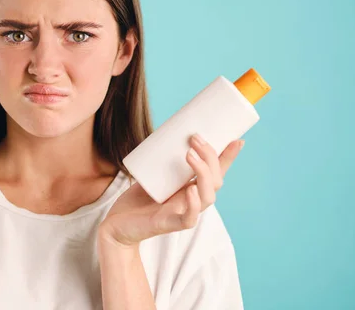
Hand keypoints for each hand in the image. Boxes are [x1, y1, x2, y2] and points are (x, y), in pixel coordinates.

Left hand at [99, 134, 243, 247]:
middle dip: (210, 157)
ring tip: (190, 155)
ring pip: (207, 197)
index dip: (228, 158)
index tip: (237, 139)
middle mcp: (192, 200)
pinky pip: (188, 218)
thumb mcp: (151, 173)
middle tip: (195, 138)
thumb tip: (166, 130)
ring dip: (203, 174)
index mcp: (191, 188)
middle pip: (215, 181)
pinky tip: (190, 190)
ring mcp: (182, 213)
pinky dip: (192, 205)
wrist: (117, 225)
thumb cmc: (136, 199)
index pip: (216, 172)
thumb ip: (159, 157)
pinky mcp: (168, 224)